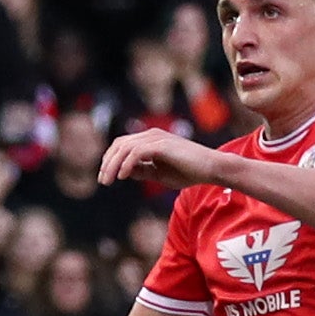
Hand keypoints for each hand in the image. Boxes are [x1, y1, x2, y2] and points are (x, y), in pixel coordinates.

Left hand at [100, 127, 224, 189]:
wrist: (211, 168)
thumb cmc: (189, 172)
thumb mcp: (160, 173)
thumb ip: (142, 170)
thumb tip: (123, 172)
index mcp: (150, 139)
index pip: (122, 145)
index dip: (110, 160)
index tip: (105, 177)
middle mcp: (151, 135)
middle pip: (119, 144)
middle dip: (107, 162)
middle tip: (102, 181)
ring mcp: (156, 138)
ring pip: (125, 148)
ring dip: (113, 165)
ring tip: (108, 181)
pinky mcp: (161, 145)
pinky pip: (136, 152)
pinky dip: (126, 164)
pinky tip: (122, 176)